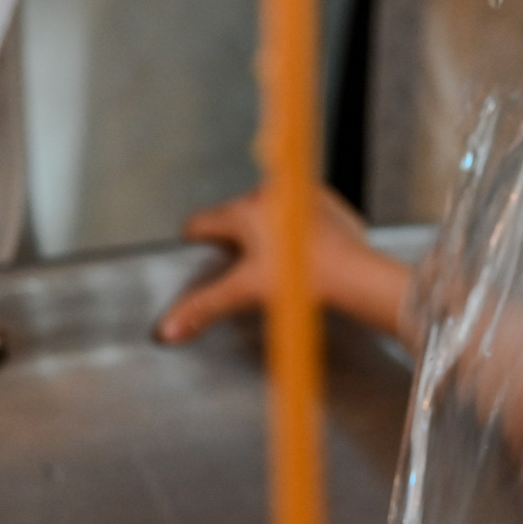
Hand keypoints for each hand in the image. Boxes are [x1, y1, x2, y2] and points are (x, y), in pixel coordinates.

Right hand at [154, 186, 413, 344]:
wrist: (354, 275)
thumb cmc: (303, 280)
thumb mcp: (244, 293)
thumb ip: (204, 307)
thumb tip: (168, 329)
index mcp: (242, 212)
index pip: (200, 222)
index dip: (195, 241)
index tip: (197, 252)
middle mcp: (268, 195)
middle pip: (234, 216)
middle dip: (235, 239)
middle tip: (244, 267)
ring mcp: (298, 194)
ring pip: (267, 210)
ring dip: (267, 230)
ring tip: (277, 262)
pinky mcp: (325, 200)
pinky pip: (299, 210)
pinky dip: (297, 228)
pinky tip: (303, 252)